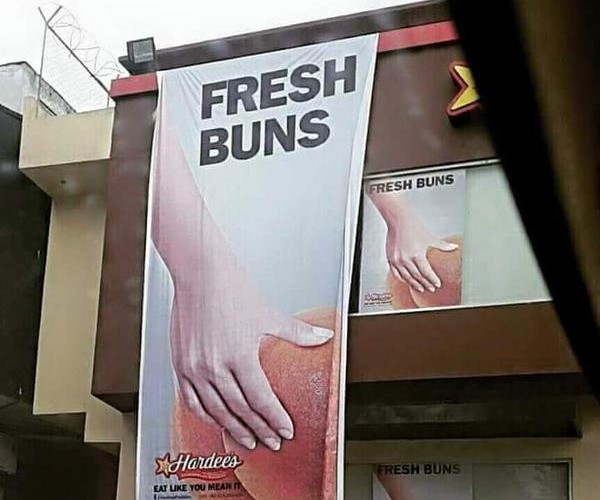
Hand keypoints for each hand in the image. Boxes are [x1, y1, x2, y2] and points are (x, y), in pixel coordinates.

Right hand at [170, 273, 332, 451]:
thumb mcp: (269, 314)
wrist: (200, 273)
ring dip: (233, 429)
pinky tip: (217, 421)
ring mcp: (194, 368)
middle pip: (240, 410)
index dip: (275, 419)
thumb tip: (324, 337)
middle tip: (271, 443)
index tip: (285, 431)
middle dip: (258, 430)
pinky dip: (206, 416)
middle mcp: (214, 367)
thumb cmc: (232, 290)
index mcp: (240, 357)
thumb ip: (297, 333)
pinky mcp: (180, 365)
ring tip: (247, 441)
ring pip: (216, 411)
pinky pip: (192, 401)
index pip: (261, 400)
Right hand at [385, 218, 457, 292]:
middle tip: (431, 289)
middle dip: (425, 284)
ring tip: (421, 288)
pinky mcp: (390, 259)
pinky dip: (403, 279)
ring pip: (407, 278)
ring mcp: (397, 260)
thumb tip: (454, 247)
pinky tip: (408, 281)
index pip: (426, 272)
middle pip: (417, 277)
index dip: (432, 280)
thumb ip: (441, 245)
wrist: (398, 220)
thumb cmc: (413, 227)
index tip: (437, 284)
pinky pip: (396, 274)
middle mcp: (406, 259)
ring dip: (414, 284)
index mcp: (417, 254)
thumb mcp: (429, 237)